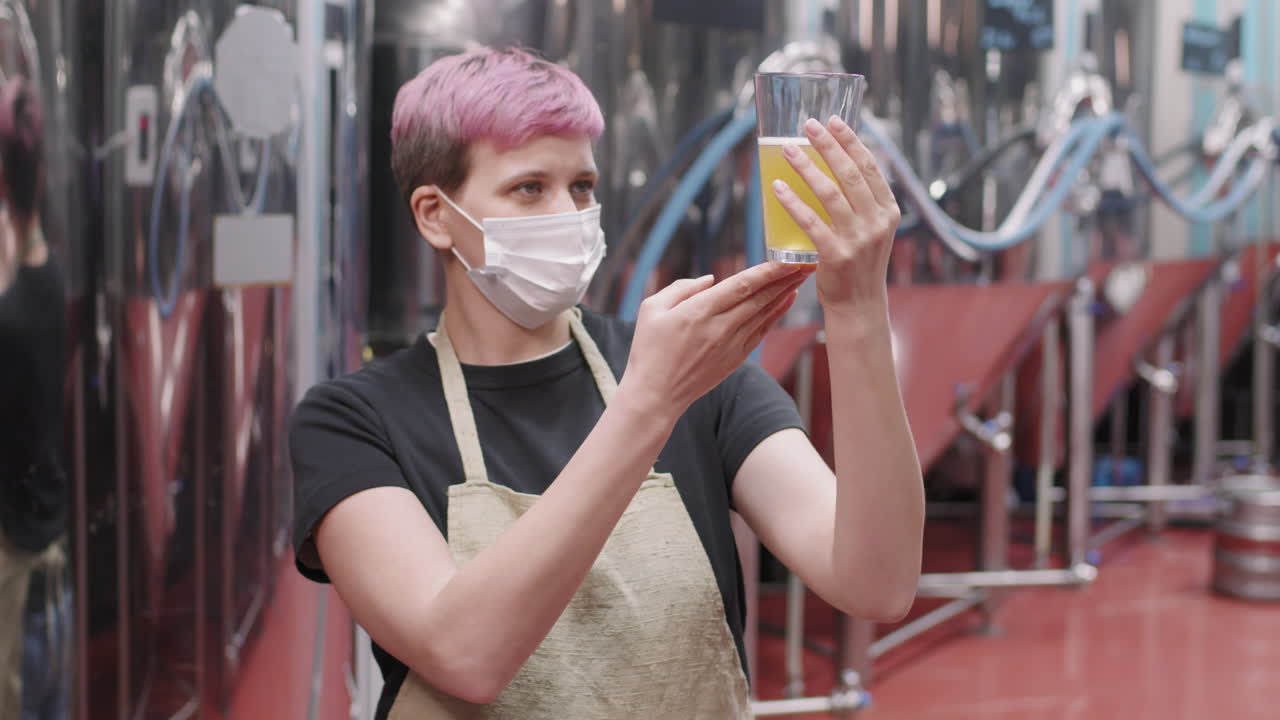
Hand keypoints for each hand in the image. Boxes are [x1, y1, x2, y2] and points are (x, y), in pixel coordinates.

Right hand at [621, 262, 811, 419]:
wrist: (655, 395)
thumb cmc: (649, 350)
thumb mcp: (651, 309)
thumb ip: (681, 288)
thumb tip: (710, 280)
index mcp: (698, 311)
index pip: (741, 286)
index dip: (767, 271)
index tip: (786, 259)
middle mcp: (720, 327)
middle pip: (759, 298)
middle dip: (784, 278)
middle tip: (805, 262)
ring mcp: (730, 345)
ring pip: (764, 314)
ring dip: (784, 294)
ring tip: (801, 276)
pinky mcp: (734, 359)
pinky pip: (760, 332)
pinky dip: (775, 315)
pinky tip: (786, 301)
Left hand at [773, 116, 899, 313]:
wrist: (858, 305)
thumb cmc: (858, 263)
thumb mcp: (872, 230)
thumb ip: (863, 203)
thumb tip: (838, 164)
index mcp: (888, 211)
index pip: (870, 168)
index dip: (852, 141)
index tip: (834, 122)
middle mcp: (877, 222)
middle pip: (851, 174)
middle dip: (829, 145)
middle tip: (809, 125)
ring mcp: (858, 239)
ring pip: (830, 193)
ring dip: (806, 167)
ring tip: (788, 149)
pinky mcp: (836, 255)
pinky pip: (810, 222)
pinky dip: (792, 202)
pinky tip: (778, 187)